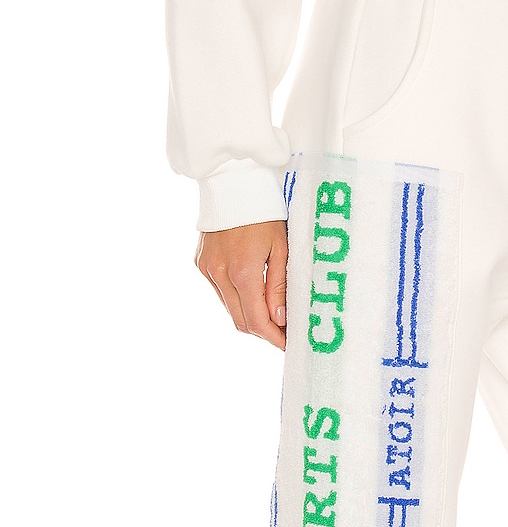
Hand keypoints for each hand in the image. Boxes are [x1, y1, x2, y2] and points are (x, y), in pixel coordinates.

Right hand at [195, 220, 287, 349]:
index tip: (288, 344)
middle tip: (283, 333)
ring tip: (271, 314)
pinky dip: (237, 299)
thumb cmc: (264, 211)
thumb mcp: (281, 248)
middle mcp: (219, 274)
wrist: (232, 182)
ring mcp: (207, 269)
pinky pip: (220, 292)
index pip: (257, 321)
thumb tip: (280, 320)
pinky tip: (252, 293)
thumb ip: (279, 287)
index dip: (273, 338)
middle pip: (241, 321)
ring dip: (250, 316)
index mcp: (242, 272)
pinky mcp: (200, 263)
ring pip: (230, 309)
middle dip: (263, 332)